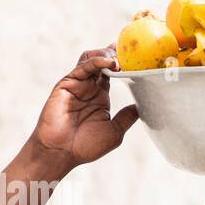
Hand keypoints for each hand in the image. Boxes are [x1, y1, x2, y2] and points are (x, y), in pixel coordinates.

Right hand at [29, 46, 138, 173]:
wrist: (62, 153)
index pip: (111, 72)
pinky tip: (110, 62)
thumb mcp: (114, 131)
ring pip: (91, 59)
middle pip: (102, 61)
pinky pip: (83, 67)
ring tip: (121, 58)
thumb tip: (142, 107)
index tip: (138, 56)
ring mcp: (77, 84)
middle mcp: (88, 87)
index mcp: (99, 96)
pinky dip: (97, 61)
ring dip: (106, 54)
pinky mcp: (66, 84)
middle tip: (132, 51)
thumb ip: (127, 117)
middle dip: (116, 54)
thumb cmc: (85, 146)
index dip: (123, 63)